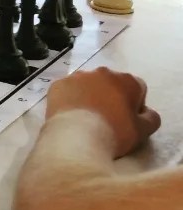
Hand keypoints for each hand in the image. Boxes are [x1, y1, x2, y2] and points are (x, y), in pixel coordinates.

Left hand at [45, 68, 160, 158]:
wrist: (77, 136)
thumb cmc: (114, 133)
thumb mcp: (143, 131)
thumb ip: (151, 118)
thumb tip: (146, 112)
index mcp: (126, 80)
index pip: (137, 88)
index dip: (135, 104)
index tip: (128, 119)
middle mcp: (102, 72)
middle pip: (111, 83)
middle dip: (111, 97)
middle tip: (108, 119)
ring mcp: (77, 76)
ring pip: (87, 84)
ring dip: (89, 96)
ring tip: (87, 118)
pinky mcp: (58, 84)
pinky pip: (68, 90)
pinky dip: (70, 99)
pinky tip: (71, 115)